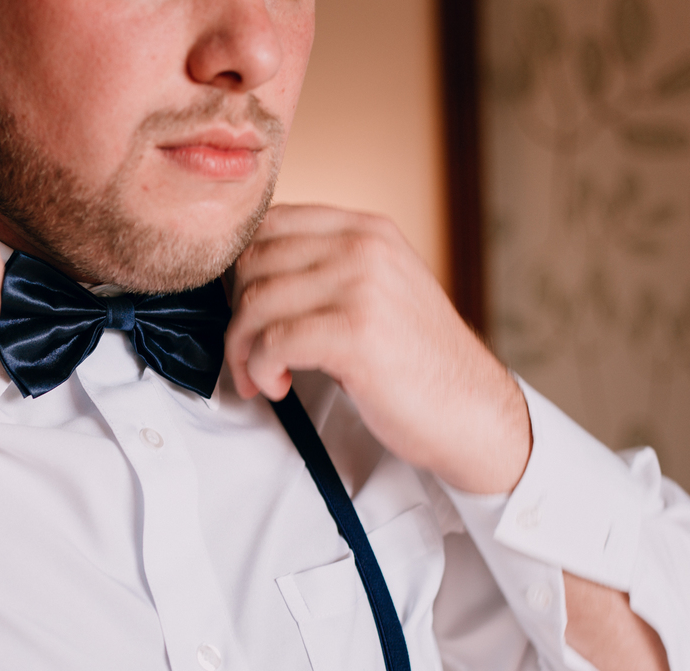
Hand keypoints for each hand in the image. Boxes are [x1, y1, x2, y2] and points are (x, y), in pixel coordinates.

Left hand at [225, 204, 530, 493]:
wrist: (473, 411)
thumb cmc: (416, 362)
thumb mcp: (377, 291)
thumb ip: (326, 269)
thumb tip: (248, 276)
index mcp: (367, 229)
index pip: (268, 222)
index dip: (239, 270)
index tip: (244, 312)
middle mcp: (364, 246)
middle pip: (252, 261)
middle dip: (235, 314)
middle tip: (247, 353)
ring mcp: (362, 286)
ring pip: (255, 302)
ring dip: (242, 349)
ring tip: (260, 376)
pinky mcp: (357, 333)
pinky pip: (273, 342)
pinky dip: (260, 370)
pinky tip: (277, 385)